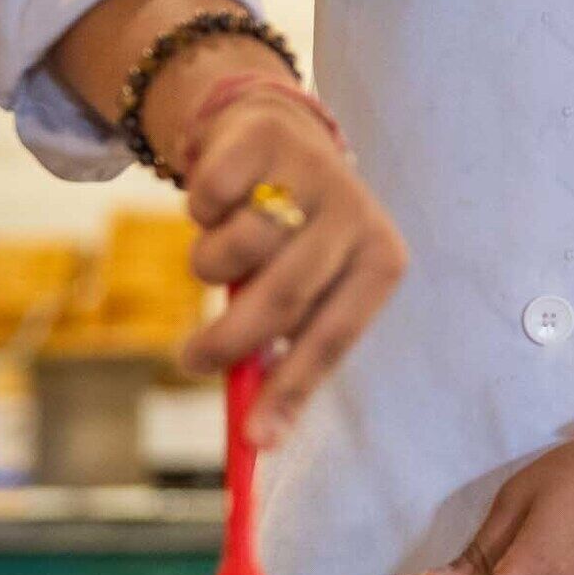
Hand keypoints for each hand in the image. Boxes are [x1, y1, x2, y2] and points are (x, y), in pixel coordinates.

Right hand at [164, 50, 407, 442]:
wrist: (277, 136)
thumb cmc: (293, 240)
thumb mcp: (307, 290)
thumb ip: (284, 352)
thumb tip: (258, 438)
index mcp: (380, 262)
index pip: (335, 336)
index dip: (292, 389)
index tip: (254, 437)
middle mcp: (356, 216)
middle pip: (283, 298)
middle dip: (230, 342)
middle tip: (193, 363)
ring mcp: (312, 173)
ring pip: (235, 250)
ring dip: (208, 265)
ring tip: (223, 253)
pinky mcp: (263, 141)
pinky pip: (205, 200)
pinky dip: (198, 211)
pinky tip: (221, 200)